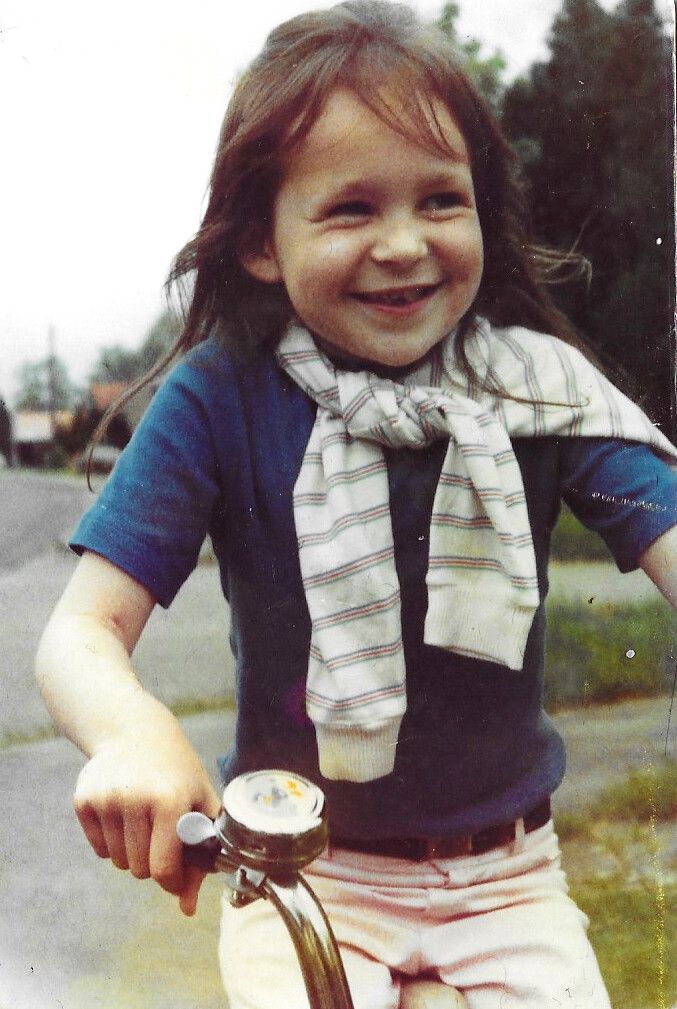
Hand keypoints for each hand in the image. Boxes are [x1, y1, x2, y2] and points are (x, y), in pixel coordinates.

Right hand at [73, 727, 220, 915]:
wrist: (135, 730)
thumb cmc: (177, 773)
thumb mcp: (200, 803)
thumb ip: (202, 857)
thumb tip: (187, 910)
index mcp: (170, 800)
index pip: (163, 869)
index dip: (172, 881)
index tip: (176, 872)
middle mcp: (135, 799)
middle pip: (139, 870)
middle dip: (152, 862)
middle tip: (162, 834)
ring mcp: (106, 799)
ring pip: (118, 862)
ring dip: (133, 852)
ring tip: (143, 820)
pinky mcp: (84, 800)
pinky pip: (99, 849)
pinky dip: (112, 841)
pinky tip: (123, 812)